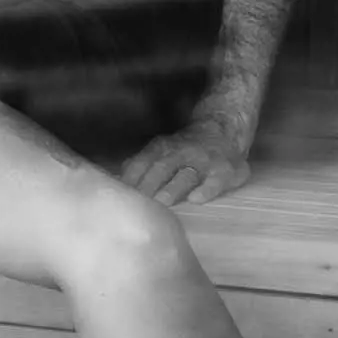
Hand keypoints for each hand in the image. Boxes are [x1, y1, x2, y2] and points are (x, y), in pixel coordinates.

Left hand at [120, 122, 249, 206]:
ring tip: (162, 203)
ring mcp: (203, 161)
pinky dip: (206, 189)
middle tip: (137, 206)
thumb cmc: (184, 150)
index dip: (130, 180)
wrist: (222, 132)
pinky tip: (196, 199)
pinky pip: (215, 181)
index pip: (141, 163)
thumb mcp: (160, 150)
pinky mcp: (224, 171)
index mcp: (161, 149)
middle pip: (161, 168)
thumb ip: (139, 164)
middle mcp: (180, 152)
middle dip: (148, 185)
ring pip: (185, 175)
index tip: (119, 198)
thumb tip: (114, 180)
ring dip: (172, 188)